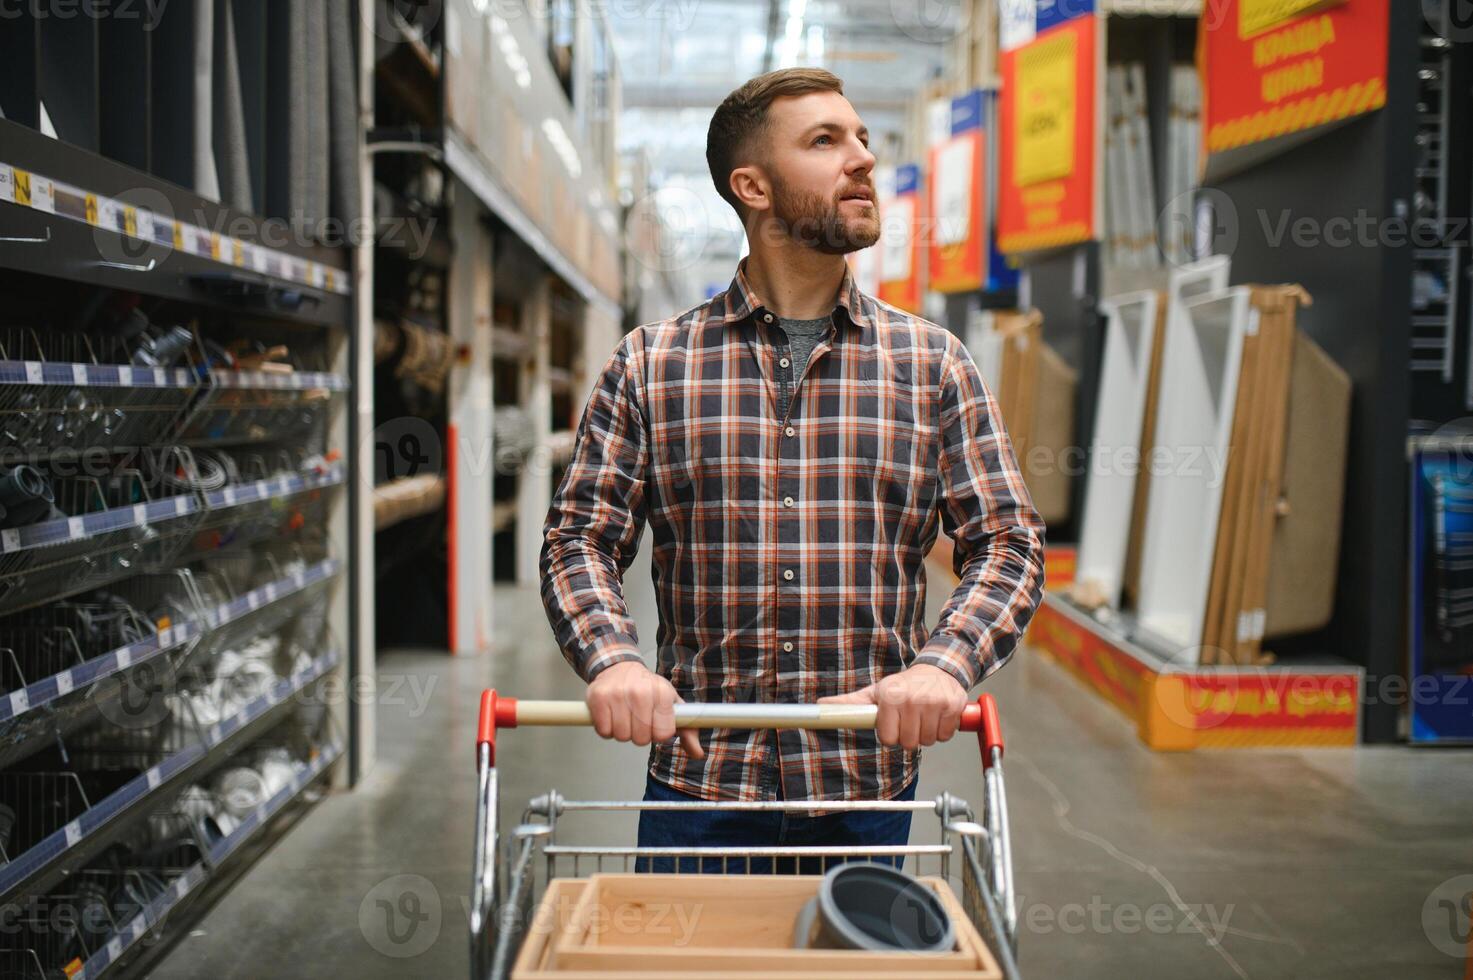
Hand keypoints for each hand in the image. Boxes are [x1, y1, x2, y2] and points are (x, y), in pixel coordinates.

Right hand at [586, 661, 704, 758]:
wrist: (620, 667)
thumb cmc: (648, 688)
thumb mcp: (671, 704)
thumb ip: (687, 730)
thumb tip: (698, 753)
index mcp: (662, 692)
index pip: (663, 734)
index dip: (658, 734)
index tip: (655, 724)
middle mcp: (640, 692)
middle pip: (641, 739)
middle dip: (640, 735)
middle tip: (638, 721)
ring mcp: (617, 694)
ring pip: (621, 736)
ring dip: (623, 732)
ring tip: (625, 717)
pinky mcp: (598, 698)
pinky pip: (604, 731)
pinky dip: (607, 729)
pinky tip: (611, 716)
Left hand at [818, 664, 967, 749]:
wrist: (937, 670)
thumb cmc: (903, 686)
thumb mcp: (875, 693)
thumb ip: (849, 704)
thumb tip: (820, 706)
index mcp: (890, 696)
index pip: (888, 738)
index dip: (890, 735)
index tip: (893, 724)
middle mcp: (912, 698)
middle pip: (908, 743)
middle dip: (908, 736)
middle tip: (909, 720)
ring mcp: (934, 703)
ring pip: (927, 741)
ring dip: (925, 734)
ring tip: (922, 717)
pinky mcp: (953, 707)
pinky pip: (945, 736)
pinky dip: (941, 730)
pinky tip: (936, 716)